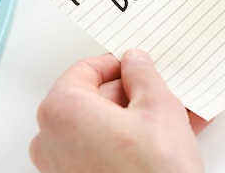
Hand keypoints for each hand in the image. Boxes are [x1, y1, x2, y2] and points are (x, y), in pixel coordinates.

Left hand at [29, 48, 208, 172]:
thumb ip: (143, 75)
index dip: (116, 64)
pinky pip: (103, 151)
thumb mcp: (158, 106)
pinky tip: (164, 139)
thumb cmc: (153, 172)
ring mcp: (63, 168)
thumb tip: (136, 63)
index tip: (135, 65)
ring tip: (173, 115)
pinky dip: (129, 142)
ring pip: (101, 128)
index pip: (84, 71)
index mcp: (62, 111)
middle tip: (159, 90)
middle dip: (130, 94)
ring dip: (135, 119)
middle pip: (92, 100)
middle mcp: (51, 141)